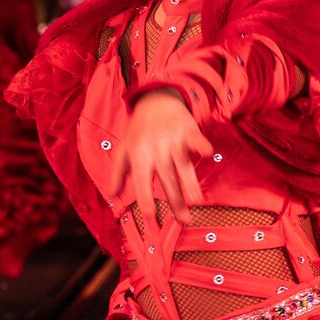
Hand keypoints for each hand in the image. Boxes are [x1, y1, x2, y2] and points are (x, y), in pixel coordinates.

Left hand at [105, 89, 210, 225]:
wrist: (155, 99)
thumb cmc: (139, 127)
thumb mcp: (124, 147)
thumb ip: (118, 172)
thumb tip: (111, 195)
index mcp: (139, 155)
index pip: (141, 181)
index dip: (145, 198)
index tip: (150, 216)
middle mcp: (156, 149)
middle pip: (167, 178)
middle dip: (176, 200)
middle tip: (185, 221)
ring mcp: (173, 139)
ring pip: (183, 165)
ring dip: (191, 183)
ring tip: (197, 201)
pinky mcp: (188, 130)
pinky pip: (195, 139)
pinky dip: (201, 145)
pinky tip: (208, 153)